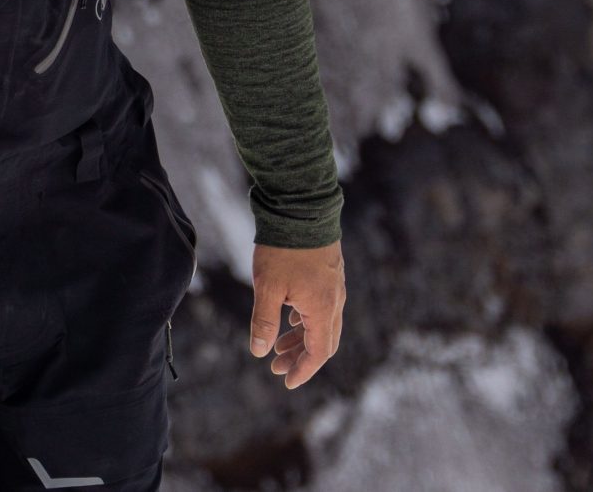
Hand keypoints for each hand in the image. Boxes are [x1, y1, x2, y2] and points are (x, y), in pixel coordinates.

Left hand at [247, 240, 343, 388]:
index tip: (288, 383)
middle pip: (322, 342)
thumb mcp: (267, 288)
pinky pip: (320, 307)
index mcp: (322, 310)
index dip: (304, 371)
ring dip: (300, 338)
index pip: (318, 353)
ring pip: (321, 324)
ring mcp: (334, 287)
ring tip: (277, 347)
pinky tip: (288, 317)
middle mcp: (334, 302)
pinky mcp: (328, 274)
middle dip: (301, 358)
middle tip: (276, 368)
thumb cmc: (283, 249)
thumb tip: (259, 352)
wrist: (301, 209)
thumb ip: (264, 321)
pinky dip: (304, 320)